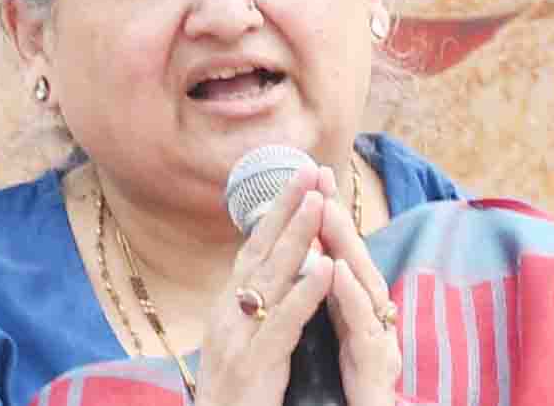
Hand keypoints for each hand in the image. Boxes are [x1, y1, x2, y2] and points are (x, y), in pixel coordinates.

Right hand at [194, 166, 335, 405]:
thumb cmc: (236, 392)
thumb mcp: (241, 339)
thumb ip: (256, 303)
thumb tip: (278, 266)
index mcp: (228, 306)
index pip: (255, 248)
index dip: (277, 212)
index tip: (301, 176)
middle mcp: (228, 313)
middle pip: (261, 251)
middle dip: (287, 208)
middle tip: (310, 171)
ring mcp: (238, 336)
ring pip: (272, 278)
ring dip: (297, 237)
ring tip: (320, 203)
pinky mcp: (253, 363)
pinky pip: (284, 322)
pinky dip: (305, 294)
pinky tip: (326, 269)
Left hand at [315, 166, 401, 405]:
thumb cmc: (349, 384)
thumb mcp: (332, 333)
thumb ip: (323, 297)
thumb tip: (307, 259)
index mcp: (354, 308)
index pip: (337, 253)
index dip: (324, 216)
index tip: (308, 175)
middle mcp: (372, 316)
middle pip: (354, 259)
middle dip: (336, 217)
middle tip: (319, 175)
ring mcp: (379, 338)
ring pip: (364, 284)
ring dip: (346, 245)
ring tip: (325, 209)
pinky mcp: (378, 366)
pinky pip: (364, 327)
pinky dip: (352, 297)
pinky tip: (338, 271)